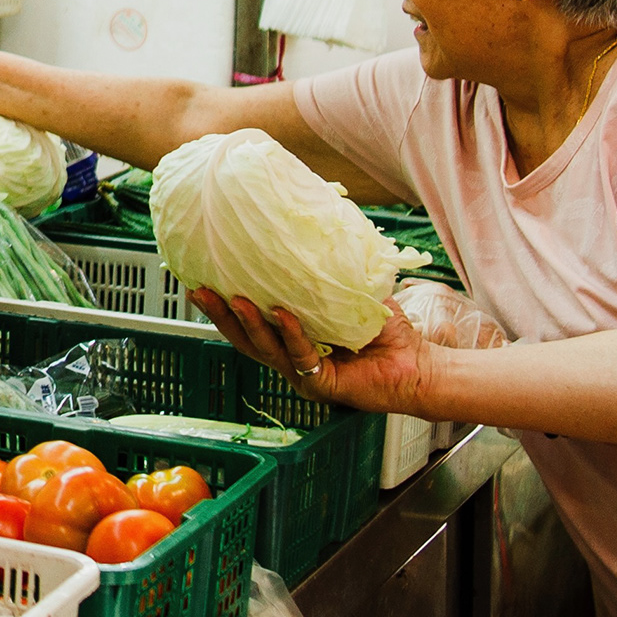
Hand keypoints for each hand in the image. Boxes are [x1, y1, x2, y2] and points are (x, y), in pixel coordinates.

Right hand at [187, 291, 434, 415]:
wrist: (417, 364)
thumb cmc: (387, 332)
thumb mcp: (351, 293)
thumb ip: (331, 273)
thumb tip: (314, 231)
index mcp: (290, 340)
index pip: (249, 323)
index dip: (223, 306)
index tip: (199, 282)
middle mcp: (290, 358)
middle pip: (244, 339)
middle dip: (219, 315)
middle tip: (199, 290)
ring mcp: (303, 374)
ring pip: (265, 349)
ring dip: (249, 323)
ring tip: (235, 298)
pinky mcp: (321, 385)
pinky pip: (300, 357)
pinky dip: (292, 334)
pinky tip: (284, 314)